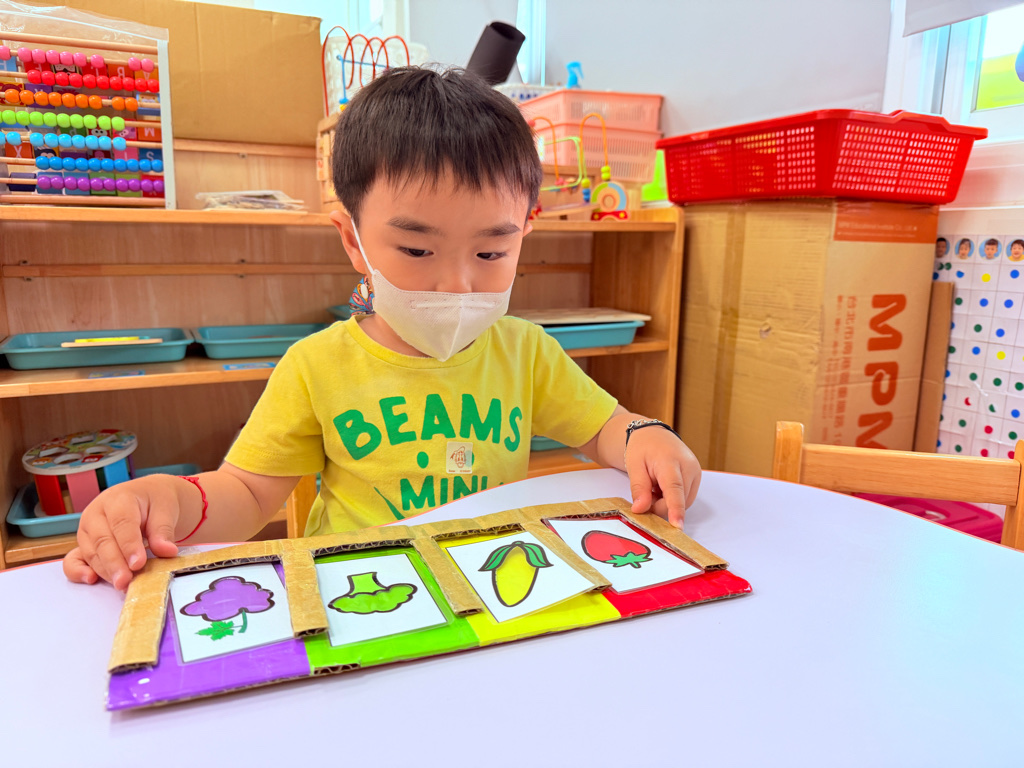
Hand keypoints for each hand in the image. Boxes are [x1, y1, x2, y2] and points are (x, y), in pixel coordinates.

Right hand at [62, 475, 185, 589]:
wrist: (146, 497)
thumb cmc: (154, 501)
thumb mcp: (165, 509)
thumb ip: (163, 531)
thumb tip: (167, 551)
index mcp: (118, 499)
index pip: (121, 523)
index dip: (129, 545)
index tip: (138, 563)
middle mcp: (97, 513)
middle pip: (102, 540)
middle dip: (114, 564)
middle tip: (126, 581)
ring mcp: (87, 529)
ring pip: (91, 553)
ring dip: (105, 571)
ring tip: (122, 584)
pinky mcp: (84, 544)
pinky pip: (74, 559)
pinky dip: (78, 571)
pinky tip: (91, 579)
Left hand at [624, 427, 700, 528]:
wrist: (654, 435)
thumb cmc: (642, 448)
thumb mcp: (634, 466)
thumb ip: (639, 489)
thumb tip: (640, 510)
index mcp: (670, 461)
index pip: (674, 489)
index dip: (675, 509)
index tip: (677, 526)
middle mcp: (689, 467)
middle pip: (678, 500)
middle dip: (660, 505)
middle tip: (645, 494)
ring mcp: (696, 473)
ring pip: (683, 502)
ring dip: (666, 503)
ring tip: (654, 487)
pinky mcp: (697, 478)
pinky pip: (685, 498)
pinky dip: (672, 499)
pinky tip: (663, 488)